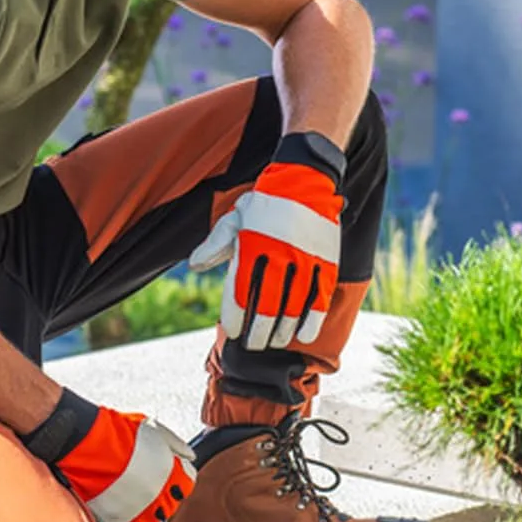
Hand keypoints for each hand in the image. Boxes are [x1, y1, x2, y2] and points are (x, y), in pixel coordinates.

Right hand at [21, 389, 195, 521]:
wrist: (83, 443)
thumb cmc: (114, 432)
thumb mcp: (152, 429)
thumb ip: (174, 444)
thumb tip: (189, 455)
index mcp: (170, 475)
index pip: (185, 487)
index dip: (176, 482)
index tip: (167, 479)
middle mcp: (157, 497)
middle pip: (168, 508)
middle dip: (159, 499)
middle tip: (144, 487)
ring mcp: (137, 513)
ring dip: (142, 514)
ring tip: (128, 498)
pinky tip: (117, 509)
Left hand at [189, 131, 344, 350]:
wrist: (305, 177)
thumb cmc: (265, 202)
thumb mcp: (235, 218)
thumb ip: (215, 245)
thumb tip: (194, 266)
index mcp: (251, 246)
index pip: (238, 292)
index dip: (235, 318)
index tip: (233, 332)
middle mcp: (278, 254)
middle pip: (266, 307)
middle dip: (258, 332)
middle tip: (254, 344)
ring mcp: (305, 258)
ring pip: (293, 307)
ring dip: (283, 331)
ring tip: (275, 342)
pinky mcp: (326, 260)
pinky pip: (320, 297)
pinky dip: (312, 319)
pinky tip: (304, 334)